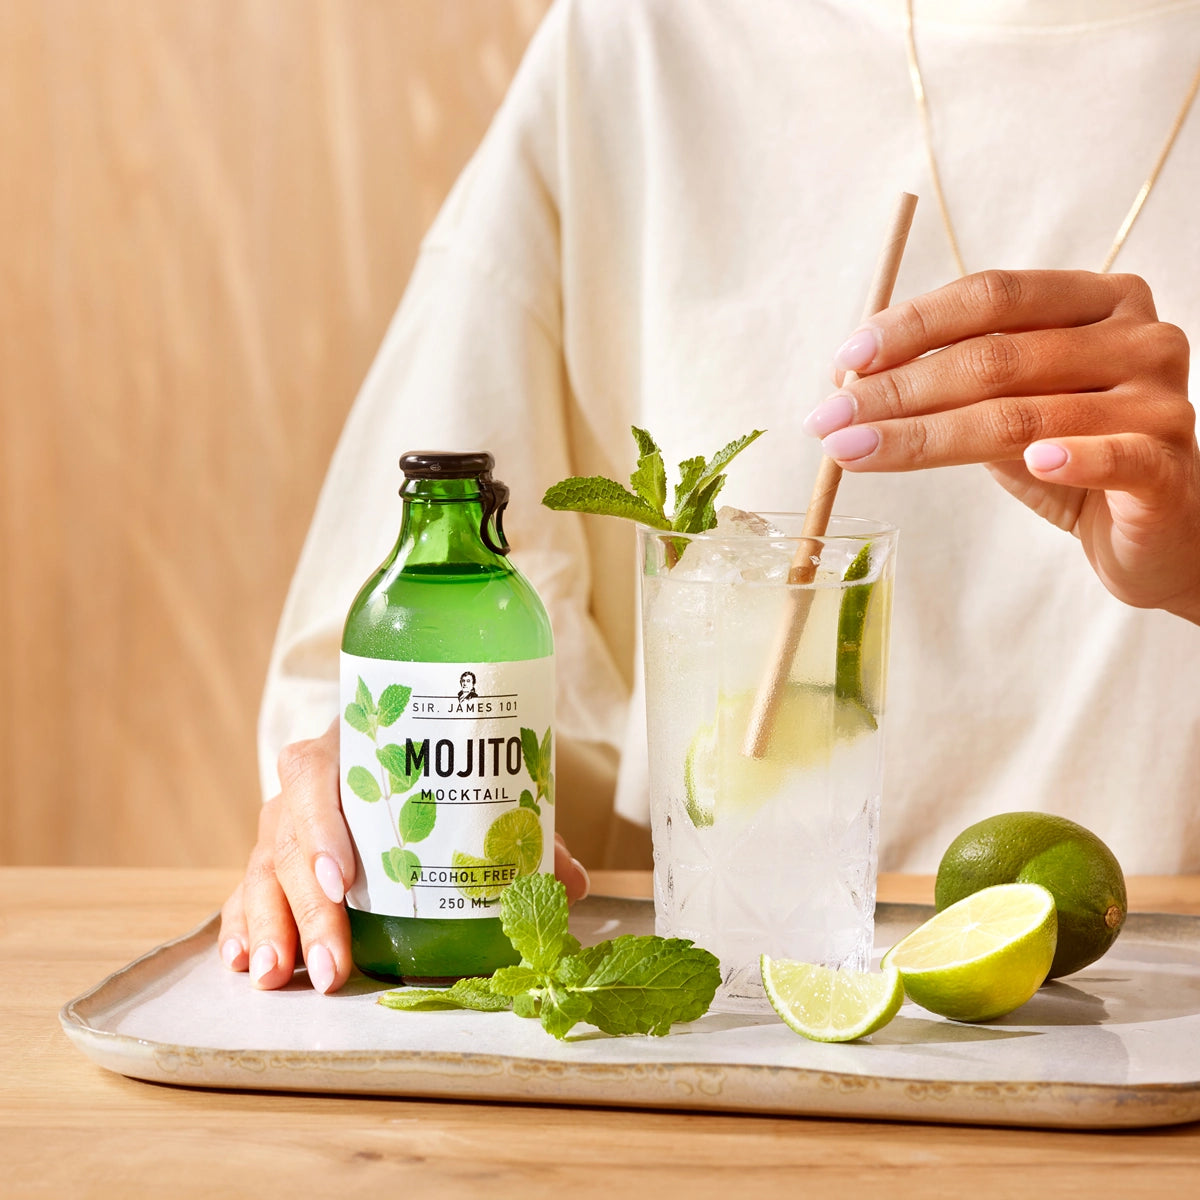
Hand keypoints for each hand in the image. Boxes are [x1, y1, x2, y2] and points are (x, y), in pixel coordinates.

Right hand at [219, 720, 590, 992]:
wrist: (388, 739)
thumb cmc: (430, 768)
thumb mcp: (470, 789)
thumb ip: (517, 831)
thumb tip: (573, 883)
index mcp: (347, 751)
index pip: (317, 778)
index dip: (324, 828)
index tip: (346, 880)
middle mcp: (303, 789)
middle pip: (288, 841)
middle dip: (307, 910)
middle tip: (332, 967)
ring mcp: (280, 826)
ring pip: (261, 871)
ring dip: (269, 926)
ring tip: (277, 976)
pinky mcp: (269, 861)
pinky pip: (245, 891)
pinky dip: (240, 926)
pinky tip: (244, 965)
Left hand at [805, 270, 1199, 621]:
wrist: (1157, 529)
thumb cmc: (1073, 458)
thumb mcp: (1006, 408)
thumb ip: (948, 382)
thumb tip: (847, 379)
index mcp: (1098, 301)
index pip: (993, 296)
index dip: (913, 325)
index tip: (844, 362)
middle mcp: (1137, 337)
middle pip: (997, 355)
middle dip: (898, 390)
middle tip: (828, 420)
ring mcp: (1159, 400)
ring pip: (1026, 414)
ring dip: (927, 436)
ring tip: (856, 451)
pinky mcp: (1169, 467)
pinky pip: (1115, 457)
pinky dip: (1070, 459)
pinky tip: (1032, 464)